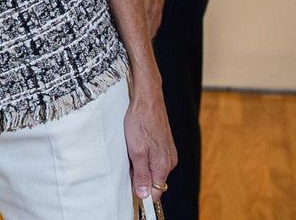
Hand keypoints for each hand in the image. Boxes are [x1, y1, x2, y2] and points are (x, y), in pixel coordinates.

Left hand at [124, 74, 176, 200]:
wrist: (147, 99)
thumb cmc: (139, 122)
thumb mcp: (136, 151)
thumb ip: (141, 174)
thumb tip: (144, 195)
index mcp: (163, 166)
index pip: (156, 192)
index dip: (143, 193)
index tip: (130, 191)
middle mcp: (169, 161)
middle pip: (153, 180)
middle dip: (138, 177)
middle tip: (126, 163)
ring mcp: (168, 152)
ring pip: (152, 168)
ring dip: (139, 165)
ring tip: (130, 151)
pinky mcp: (164, 144)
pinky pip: (153, 158)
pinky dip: (142, 155)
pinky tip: (134, 144)